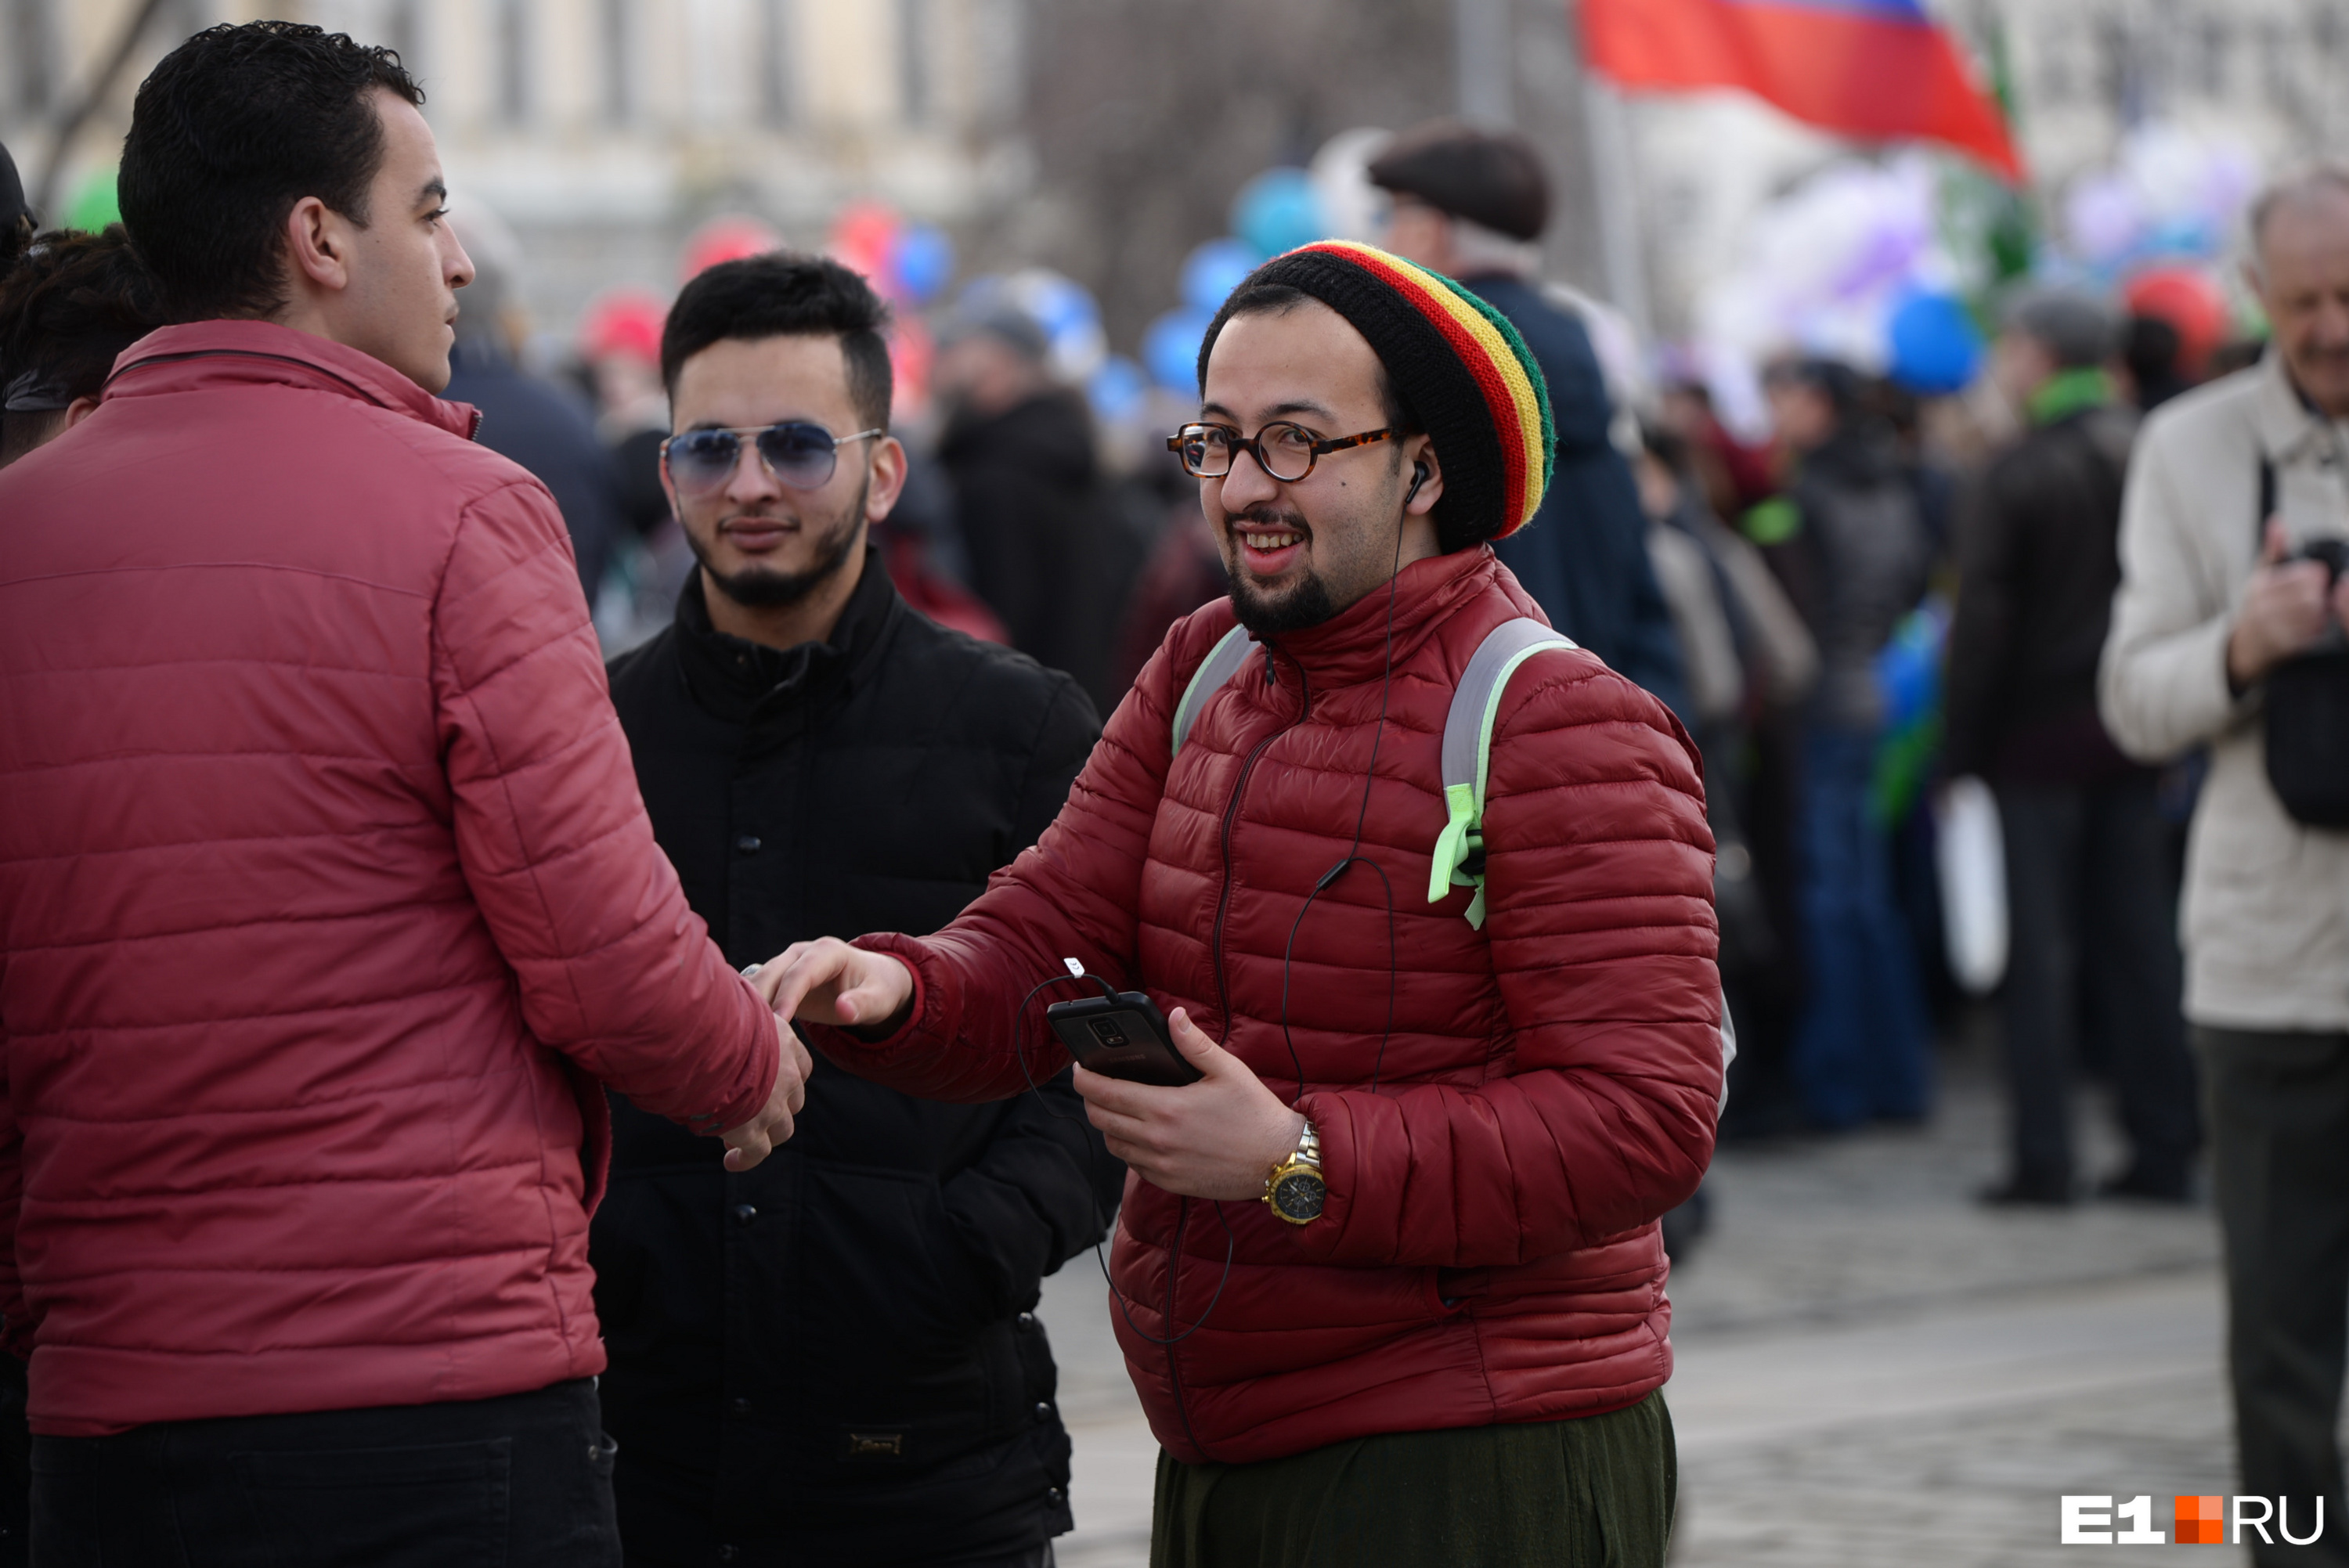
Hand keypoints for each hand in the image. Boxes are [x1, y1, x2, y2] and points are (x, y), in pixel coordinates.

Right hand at [715, 1010, 812, 1171]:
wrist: (704, 1043)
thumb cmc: (711, 1018)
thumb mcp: (736, 1009)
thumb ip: (740, 1019)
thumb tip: (722, 1011)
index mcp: (785, 1044)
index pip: (800, 1067)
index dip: (785, 1078)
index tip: (768, 1083)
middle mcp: (787, 1076)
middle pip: (793, 1100)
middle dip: (774, 1108)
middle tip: (747, 1112)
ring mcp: (773, 1106)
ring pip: (781, 1130)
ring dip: (763, 1135)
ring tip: (736, 1139)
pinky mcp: (753, 1130)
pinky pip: (757, 1153)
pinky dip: (746, 1159)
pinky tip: (732, 1161)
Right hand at [752, 937, 914, 1032]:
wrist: (873, 981)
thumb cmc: (878, 990)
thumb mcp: (879, 1000)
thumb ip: (862, 1004)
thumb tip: (844, 1010)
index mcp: (828, 952)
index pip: (801, 973)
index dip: (788, 996)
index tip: (778, 1022)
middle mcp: (802, 952)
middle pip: (772, 973)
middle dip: (759, 999)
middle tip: (749, 1031)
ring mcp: (787, 963)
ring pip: (759, 980)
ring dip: (749, 1003)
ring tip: (742, 1033)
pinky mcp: (779, 978)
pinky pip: (758, 991)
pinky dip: (750, 1007)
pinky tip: (744, 1029)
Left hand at [1073, 1006, 1305, 1201]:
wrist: (1278, 1162)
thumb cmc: (1255, 1114)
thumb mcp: (1228, 1070)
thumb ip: (1194, 1043)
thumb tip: (1173, 1017)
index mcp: (1166, 1108)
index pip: (1104, 1093)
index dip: (1083, 1079)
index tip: (1078, 1068)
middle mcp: (1156, 1140)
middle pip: (1100, 1119)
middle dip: (1090, 1099)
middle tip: (1095, 1085)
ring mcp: (1161, 1165)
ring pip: (1113, 1144)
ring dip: (1108, 1125)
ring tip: (1117, 1108)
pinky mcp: (1169, 1182)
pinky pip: (1133, 1165)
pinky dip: (1128, 1148)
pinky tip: (1141, 1135)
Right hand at [2227, 520, 2348, 686]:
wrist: (2243, 648)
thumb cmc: (2258, 608)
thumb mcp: (2262, 576)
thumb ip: (2274, 549)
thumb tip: (2277, 523)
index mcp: (2261, 586)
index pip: (2305, 575)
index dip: (2316, 576)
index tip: (2316, 578)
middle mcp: (2262, 608)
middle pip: (2312, 596)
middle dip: (2320, 596)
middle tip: (2319, 596)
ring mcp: (2271, 629)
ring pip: (2313, 615)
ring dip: (2320, 613)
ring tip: (2316, 611)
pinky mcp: (2281, 648)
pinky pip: (2311, 635)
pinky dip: (2316, 630)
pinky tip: (2311, 626)